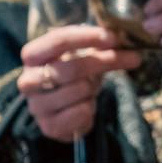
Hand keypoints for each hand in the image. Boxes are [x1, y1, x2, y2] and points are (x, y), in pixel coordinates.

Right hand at [17, 25, 141, 142]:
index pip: (58, 40)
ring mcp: (37, 106)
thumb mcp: (79, 53)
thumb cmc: (72, 72)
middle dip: (106, 61)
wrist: (61, 108)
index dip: (87, 37)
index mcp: (32, 56)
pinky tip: (86, 104)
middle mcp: (28, 81)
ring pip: (80, 90)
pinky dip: (91, 107)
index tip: (114, 38)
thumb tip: (123, 35)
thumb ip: (95, 43)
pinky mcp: (48, 126)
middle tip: (133, 58)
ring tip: (92, 86)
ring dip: (95, 87)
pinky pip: (82, 112)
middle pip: (73, 67)